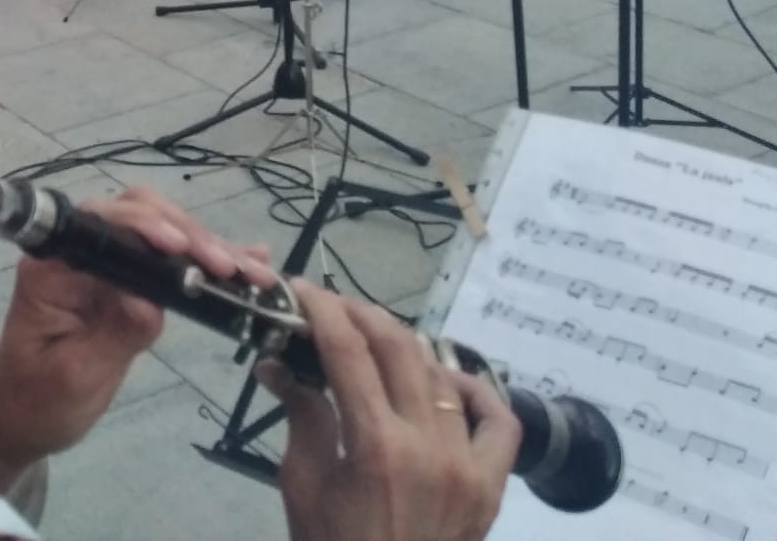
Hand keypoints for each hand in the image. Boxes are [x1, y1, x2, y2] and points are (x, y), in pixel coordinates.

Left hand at [0, 186, 273, 492]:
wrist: (21, 421)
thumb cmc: (36, 402)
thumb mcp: (74, 376)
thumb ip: (113, 335)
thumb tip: (151, 303)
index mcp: (53, 267)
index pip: (101, 224)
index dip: (145, 226)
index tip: (181, 248)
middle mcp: (78, 254)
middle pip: (137, 214)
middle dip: (188, 235)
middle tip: (228, 268)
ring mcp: (104, 266)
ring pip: (160, 232)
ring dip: (207, 247)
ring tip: (252, 269)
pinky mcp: (127, 284)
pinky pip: (167, 263)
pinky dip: (206, 260)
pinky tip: (248, 262)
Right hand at [261, 282, 516, 540]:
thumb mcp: (303, 485)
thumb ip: (302, 416)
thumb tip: (278, 364)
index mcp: (376, 446)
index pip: (347, 352)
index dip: (323, 311)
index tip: (304, 292)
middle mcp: (429, 446)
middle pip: (398, 349)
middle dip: (361, 315)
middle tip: (333, 307)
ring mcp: (469, 464)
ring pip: (441, 374)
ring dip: (406, 346)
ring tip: (376, 341)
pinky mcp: (493, 485)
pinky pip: (499, 421)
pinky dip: (475, 390)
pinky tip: (446, 381)